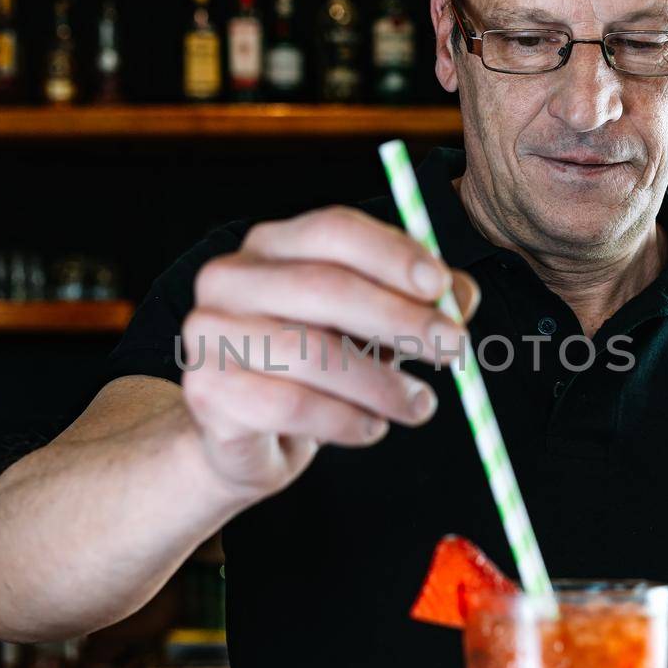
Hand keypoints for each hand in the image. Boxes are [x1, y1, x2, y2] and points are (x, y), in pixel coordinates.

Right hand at [181, 205, 478, 497]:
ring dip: (381, 382)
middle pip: (325, 286)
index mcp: (270, 246)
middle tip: (454, 349)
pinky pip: (291, 405)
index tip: (442, 286)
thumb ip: (415, 304)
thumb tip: (461, 297)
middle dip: (400, 319)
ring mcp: (210, 334)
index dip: (393, 254)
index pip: (333, 230)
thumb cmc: (311, 369)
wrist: (243, 437)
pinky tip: (372, 429)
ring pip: (310, 352)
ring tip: (421, 406)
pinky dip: (346, 421)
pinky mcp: (206, 391)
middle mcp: (229, 279)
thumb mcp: (368, 328)